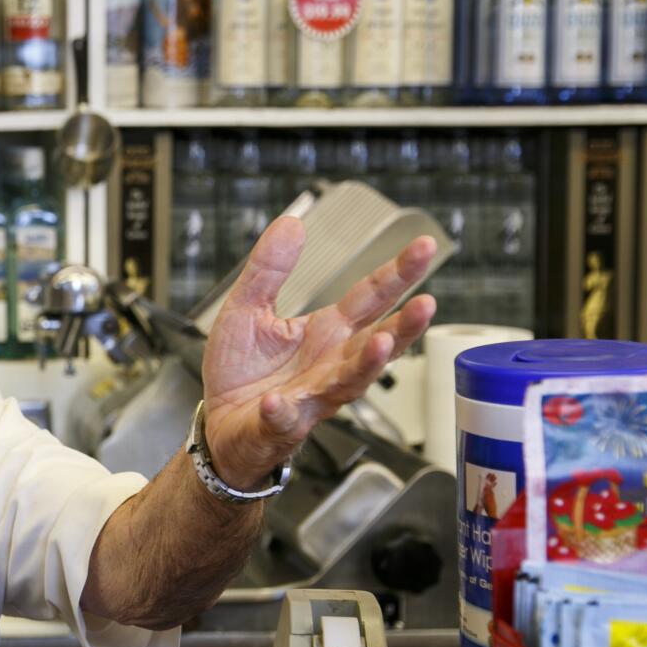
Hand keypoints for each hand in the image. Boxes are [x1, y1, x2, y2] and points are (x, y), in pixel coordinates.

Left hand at [200, 217, 437, 487]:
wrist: (220, 423)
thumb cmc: (243, 370)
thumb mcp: (248, 307)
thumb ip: (269, 269)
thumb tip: (291, 223)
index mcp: (327, 332)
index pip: (371, 297)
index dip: (398, 273)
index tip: (425, 246)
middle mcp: (332, 364)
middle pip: (377, 341)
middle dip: (404, 325)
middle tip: (427, 304)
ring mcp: (312, 396)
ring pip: (349, 382)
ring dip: (366, 365)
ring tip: (381, 344)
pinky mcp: (281, 423)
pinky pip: (285, 417)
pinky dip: (283, 410)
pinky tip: (279, 401)